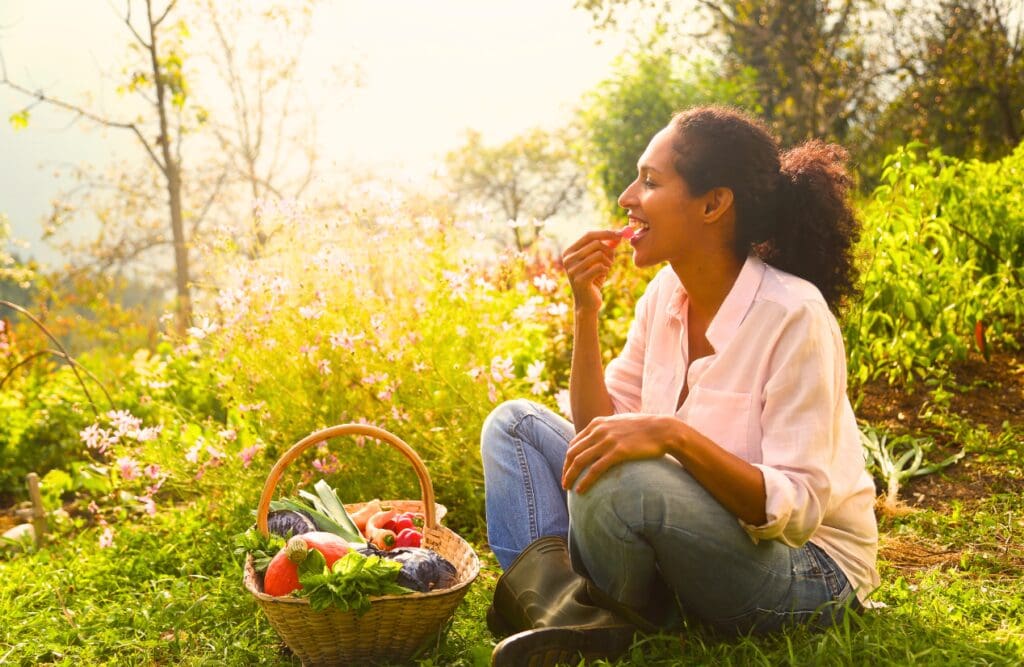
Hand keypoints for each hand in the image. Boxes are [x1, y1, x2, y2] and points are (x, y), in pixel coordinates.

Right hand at [561, 230, 620, 311]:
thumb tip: (619, 234)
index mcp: (569, 252)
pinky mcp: (580, 280)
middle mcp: (568, 259)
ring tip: (607, 268)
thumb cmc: (593, 279)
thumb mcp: (599, 260)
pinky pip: (600, 267)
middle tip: (613, 257)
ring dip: (608, 261)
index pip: (588, 235)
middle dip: (609, 249)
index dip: (605, 233)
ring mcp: (572, 270)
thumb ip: (607, 246)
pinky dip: (606, 269)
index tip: (620, 234)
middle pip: (595, 243)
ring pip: (598, 254)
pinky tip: (603, 275)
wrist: (587, 302)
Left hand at [561, 414, 677, 492]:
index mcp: (597, 423)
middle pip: (573, 453)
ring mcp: (608, 441)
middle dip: (566, 469)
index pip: (574, 443)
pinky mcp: (618, 452)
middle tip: (564, 483)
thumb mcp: (619, 423)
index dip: (568, 459)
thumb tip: (599, 440)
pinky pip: (595, 470)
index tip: (568, 470)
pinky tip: (580, 490)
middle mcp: (599, 431)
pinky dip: (585, 481)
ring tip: (568, 489)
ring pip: (580, 462)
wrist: (663, 429)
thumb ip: (606, 429)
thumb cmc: (644, 428)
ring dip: (570, 476)